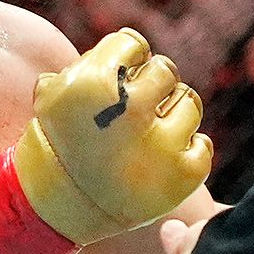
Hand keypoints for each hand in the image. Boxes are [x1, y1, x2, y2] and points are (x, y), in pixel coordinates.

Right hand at [17, 28, 212, 244]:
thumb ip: (87, 64)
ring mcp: (159, 144)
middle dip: (152, 85)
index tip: (118, 79)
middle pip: (165, 70)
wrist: (53, 209)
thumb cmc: (54, 145)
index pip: (133, 43)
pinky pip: (202, 145)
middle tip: (137, 108)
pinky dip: (188, 150)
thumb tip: (128, 48)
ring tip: (150, 134)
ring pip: (189, 103)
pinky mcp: (181, 175)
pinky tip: (164, 158)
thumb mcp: (51, 96)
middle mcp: (129, 110)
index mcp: (95, 83)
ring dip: (173, 114)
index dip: (125, 60)